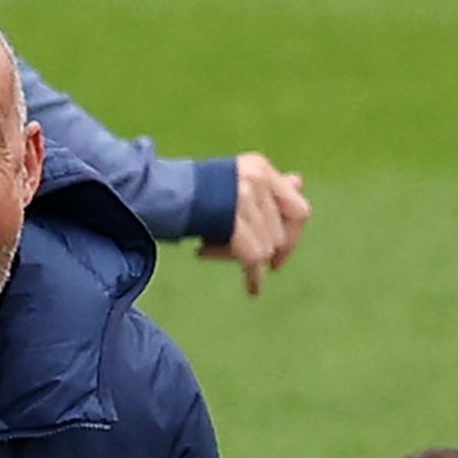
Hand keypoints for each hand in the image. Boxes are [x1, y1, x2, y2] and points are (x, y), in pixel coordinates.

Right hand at [196, 152, 310, 295]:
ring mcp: (244, 200)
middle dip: (265, 250)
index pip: (299, 209)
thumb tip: (298, 182)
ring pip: (267, 248)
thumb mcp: (236, 182)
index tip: (280, 254)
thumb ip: (268, 187)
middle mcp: (255, 181)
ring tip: (213, 250)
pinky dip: (253, 277)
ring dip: (246, 257)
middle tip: (243, 256)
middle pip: (280, 234)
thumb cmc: (196, 192)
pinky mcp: (234, 222)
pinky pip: (256, 259)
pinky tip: (252, 289)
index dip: (294, 236)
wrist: (159, 195)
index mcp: (260, 168)